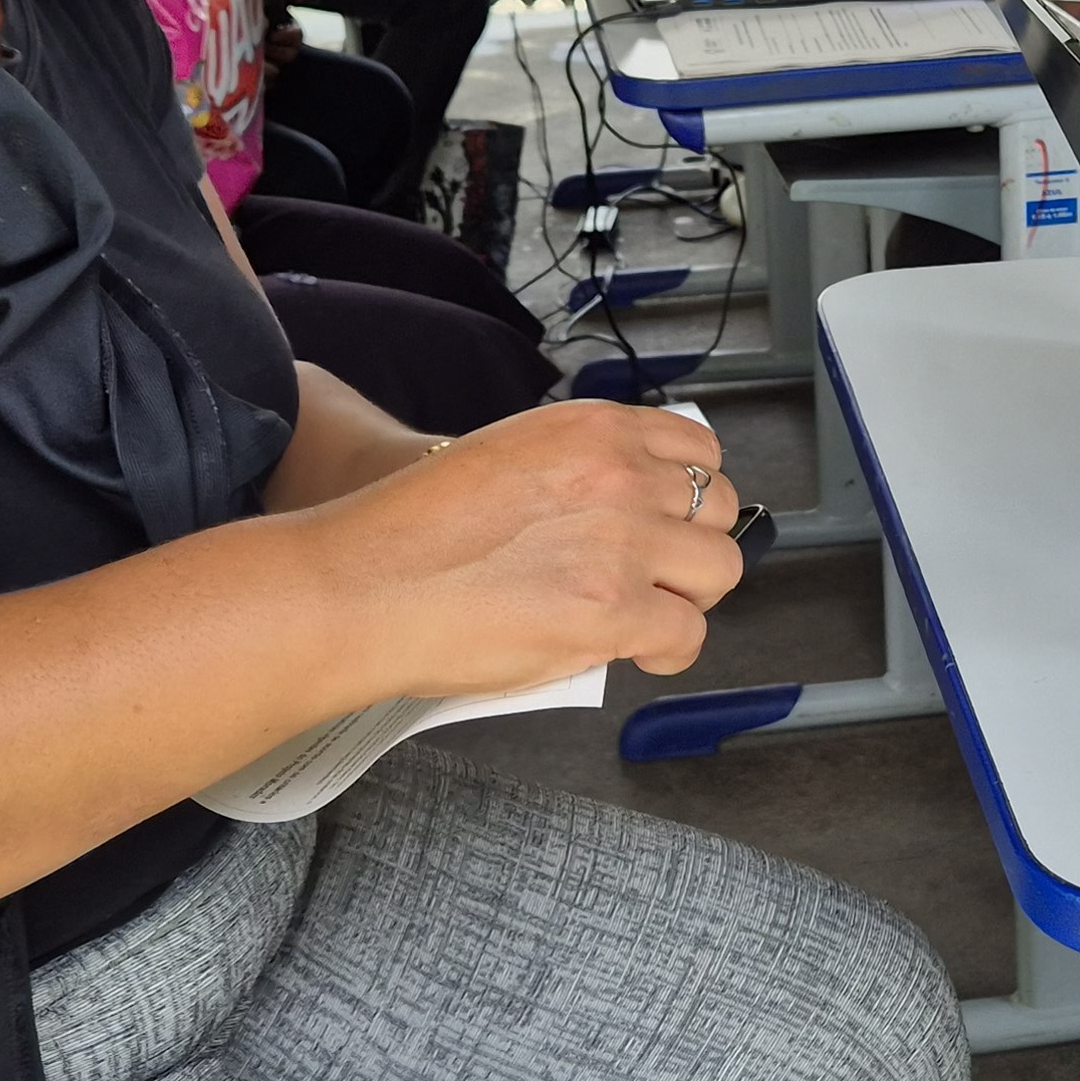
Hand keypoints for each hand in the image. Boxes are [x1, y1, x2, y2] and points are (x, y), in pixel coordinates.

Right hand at [317, 403, 745, 693]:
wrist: (361, 585)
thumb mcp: (507, 457)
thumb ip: (575, 474)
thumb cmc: (413, 535)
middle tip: (658, 579)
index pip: (697, 449)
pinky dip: (670, 649)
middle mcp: (617, 474)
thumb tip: (623, 521)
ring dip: (689, 596)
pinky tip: (639, 652)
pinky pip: (688, 632)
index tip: (672, 524)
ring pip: (718, 569)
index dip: (690, 496)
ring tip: (648, 617)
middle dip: (694, 547)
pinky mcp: (614, 610)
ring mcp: (621, 541)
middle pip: (718, 508)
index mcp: (591, 428)